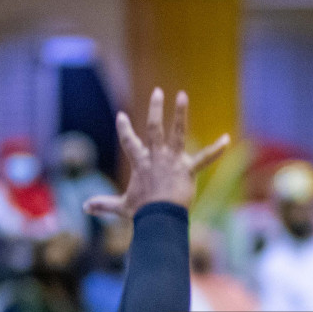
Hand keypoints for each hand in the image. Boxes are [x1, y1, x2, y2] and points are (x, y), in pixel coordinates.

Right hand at [84, 88, 229, 218]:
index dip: (125, 129)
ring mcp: (173, 161)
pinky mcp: (188, 170)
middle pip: (153, 128)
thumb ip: (104, 204)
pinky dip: (216, 149)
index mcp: (141, 163)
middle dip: (154, 109)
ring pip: (176, 132)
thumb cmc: (142, 213)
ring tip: (182, 96)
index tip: (122, 116)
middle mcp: (156, 157)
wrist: (159, 219)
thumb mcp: (122, 206)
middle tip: (158, 92)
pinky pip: (204, 158)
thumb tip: (84, 208)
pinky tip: (227, 139)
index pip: (129, 141)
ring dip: (179, 113)